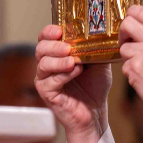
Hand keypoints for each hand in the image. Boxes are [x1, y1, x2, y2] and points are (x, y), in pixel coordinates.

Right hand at [35, 25, 111, 142]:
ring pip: (43, 64)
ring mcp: (45, 80)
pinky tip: (75, 71)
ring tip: (73, 60)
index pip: (46, 38)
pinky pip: (49, 82)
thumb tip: (102, 33)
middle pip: (41, 48)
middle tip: (67, 47)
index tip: (59, 29)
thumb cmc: (95, 87)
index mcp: (57, 54)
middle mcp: (48, 65)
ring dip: (58, 60)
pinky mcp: (47, 94)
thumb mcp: (99, 63)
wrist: (96, 112)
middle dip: (53, 45)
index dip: (49, 31)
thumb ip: (96, 49)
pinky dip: (62, 75)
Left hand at [119, 6, 142, 129]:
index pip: (141, 11)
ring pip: (123, 47)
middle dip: (125, 32)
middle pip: (127, 23)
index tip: (132, 21)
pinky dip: (131, 70)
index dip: (133, 14)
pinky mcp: (134, 69)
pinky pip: (124, 63)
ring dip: (129, 55)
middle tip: (128, 40)